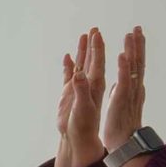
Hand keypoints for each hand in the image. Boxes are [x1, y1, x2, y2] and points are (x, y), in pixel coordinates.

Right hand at [56, 27, 105, 166]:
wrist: (79, 138)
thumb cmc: (83, 125)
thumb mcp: (83, 107)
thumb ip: (81, 90)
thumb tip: (79, 73)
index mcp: (95, 85)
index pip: (97, 61)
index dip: (97, 47)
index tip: (97, 33)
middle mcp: (88, 84)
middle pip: (91, 59)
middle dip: (93, 44)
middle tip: (94, 29)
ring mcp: (79, 88)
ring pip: (82, 65)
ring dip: (83, 51)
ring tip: (84, 36)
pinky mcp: (70, 94)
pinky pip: (70, 75)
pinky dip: (69, 66)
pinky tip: (68, 58)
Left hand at [100, 25, 144, 152]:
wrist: (124, 143)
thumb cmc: (121, 126)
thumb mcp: (121, 104)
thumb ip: (122, 92)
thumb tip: (121, 83)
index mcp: (132, 88)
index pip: (135, 65)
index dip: (136, 49)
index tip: (135, 34)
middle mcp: (134, 87)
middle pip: (137, 62)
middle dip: (137, 44)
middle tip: (137, 27)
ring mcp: (129, 92)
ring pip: (133, 67)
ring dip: (132, 50)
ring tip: (131, 34)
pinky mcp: (121, 99)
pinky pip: (124, 80)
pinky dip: (124, 67)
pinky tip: (122, 55)